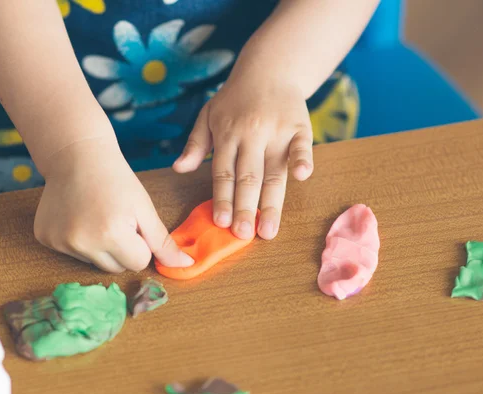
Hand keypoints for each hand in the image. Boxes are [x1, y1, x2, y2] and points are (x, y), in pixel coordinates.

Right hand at [34, 137, 193, 272]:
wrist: (77, 155)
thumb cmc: (117, 179)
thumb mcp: (144, 208)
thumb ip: (163, 241)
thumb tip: (186, 266)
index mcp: (110, 234)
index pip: (139, 263)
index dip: (141, 244)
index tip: (134, 223)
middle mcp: (81, 242)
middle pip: (117, 268)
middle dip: (122, 249)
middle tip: (115, 218)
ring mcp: (59, 241)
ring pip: (94, 263)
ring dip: (101, 247)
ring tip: (96, 215)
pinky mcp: (45, 237)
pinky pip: (73, 254)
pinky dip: (79, 240)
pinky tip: (78, 216)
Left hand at [173, 76, 313, 239]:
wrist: (270, 69)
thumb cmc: (235, 99)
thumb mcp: (208, 115)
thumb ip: (195, 144)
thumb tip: (178, 168)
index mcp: (227, 133)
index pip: (224, 173)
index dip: (223, 199)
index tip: (221, 224)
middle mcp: (251, 134)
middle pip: (248, 177)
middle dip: (245, 208)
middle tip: (243, 235)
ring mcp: (277, 131)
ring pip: (273, 172)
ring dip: (271, 202)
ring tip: (269, 230)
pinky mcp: (300, 127)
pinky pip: (301, 146)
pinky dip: (302, 160)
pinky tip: (303, 176)